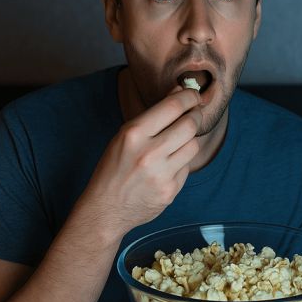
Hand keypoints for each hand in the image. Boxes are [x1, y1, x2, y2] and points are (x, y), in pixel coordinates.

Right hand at [78, 88, 201, 235]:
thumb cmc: (113, 168)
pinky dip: (181, 163)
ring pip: (193, 145)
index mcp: (134, 134)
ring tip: (179, 141)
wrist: (105, 209)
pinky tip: (168, 165)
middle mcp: (149, 153)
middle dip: (195, 115)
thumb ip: (153, 116)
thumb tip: (179, 92)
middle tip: (194, 113)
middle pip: (189, 124)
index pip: (173, 106)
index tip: (193, 95)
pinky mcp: (170, 191)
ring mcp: (161, 174)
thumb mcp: (124, 136)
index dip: (189, 97)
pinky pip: (187, 167)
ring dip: (190, 139)